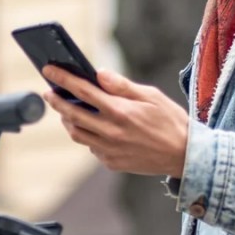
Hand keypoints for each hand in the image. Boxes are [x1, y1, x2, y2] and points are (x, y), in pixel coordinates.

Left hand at [42, 65, 188, 177]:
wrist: (185, 156)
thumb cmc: (170, 121)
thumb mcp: (150, 96)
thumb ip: (121, 85)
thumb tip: (99, 74)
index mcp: (119, 111)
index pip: (82, 91)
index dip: (63, 79)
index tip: (48, 70)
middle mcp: (110, 132)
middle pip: (72, 114)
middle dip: (56, 101)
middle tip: (49, 92)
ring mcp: (109, 150)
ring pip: (77, 133)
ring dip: (68, 120)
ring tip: (67, 109)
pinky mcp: (111, 163)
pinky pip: (91, 147)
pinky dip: (87, 134)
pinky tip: (92, 126)